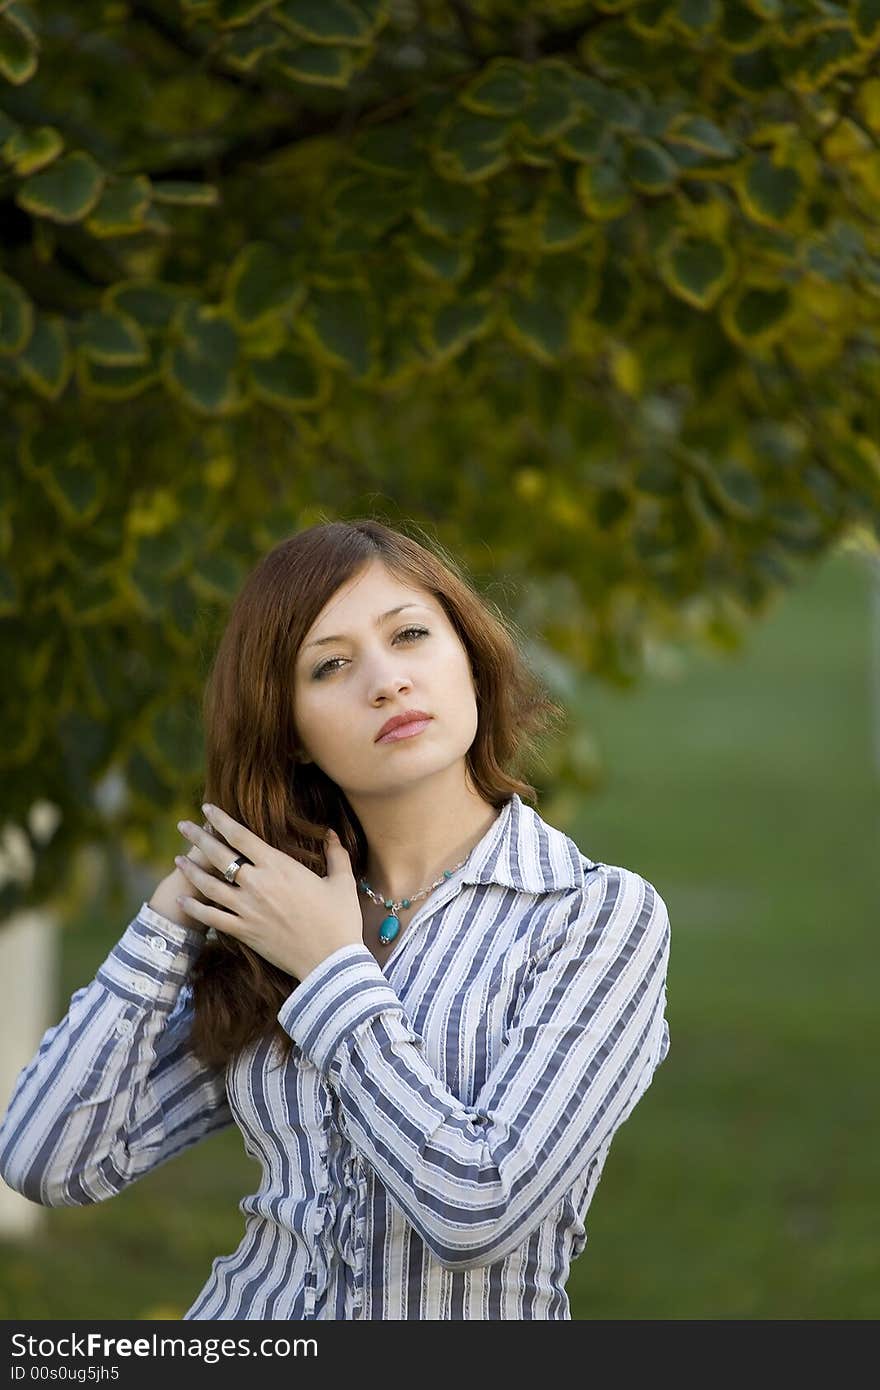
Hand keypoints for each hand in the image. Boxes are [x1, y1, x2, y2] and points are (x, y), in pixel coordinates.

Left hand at [173, 805, 363, 980]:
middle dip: (197, 838)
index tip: (207, 809)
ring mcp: (247, 909)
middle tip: (182, 826)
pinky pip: (212, 918)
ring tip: (177, 859)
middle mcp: (257, 883)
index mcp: (278, 866)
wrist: (330, 961)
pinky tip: (182, 900)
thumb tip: (331, 832)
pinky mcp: (243, 932)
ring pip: (209, 885)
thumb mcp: (342, 881)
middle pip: (219, 855)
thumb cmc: (339, 919)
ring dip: (191, 870)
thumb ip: (335, 853)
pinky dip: (195, 909)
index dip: (220, 820)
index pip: (241, 835)